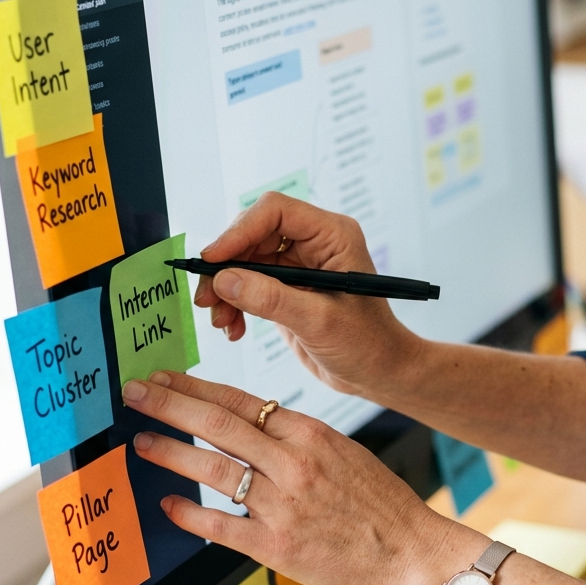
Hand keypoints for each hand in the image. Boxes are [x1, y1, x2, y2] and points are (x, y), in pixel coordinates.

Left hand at [122, 370, 487, 584]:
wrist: (411, 554)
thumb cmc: (380, 504)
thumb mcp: (344, 452)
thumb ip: (297, 439)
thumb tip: (251, 424)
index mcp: (311, 435)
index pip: (241, 401)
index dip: (196, 387)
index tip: (165, 377)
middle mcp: (293, 464)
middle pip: (219, 425)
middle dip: (170, 405)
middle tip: (135, 393)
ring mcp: (282, 506)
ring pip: (213, 470)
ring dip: (171, 452)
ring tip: (141, 441)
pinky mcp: (277, 546)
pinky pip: (221, 525)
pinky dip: (190, 513)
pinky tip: (168, 504)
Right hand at [194, 192, 421, 396]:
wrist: (380, 373)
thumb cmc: (368, 344)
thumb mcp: (319, 322)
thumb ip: (271, 299)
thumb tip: (224, 280)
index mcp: (332, 235)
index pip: (274, 212)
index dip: (239, 231)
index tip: (212, 260)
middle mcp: (313, 243)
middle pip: (252, 234)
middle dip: (225, 265)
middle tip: (205, 297)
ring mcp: (298, 265)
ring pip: (244, 261)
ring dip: (225, 289)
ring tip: (219, 320)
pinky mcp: (285, 288)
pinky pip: (247, 285)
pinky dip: (233, 304)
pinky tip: (233, 328)